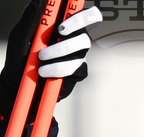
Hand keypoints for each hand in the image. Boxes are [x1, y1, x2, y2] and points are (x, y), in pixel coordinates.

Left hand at [0, 0, 102, 116]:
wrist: (19, 82)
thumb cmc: (20, 56)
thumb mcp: (22, 34)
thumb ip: (33, 16)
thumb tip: (42, 0)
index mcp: (61, 27)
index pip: (80, 16)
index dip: (81, 16)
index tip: (63, 24)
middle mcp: (72, 40)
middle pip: (85, 31)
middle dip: (73, 32)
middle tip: (58, 33)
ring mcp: (76, 56)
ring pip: (81, 49)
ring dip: (59, 52)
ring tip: (41, 58)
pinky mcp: (77, 72)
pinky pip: (77, 67)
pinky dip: (59, 69)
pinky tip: (46, 71)